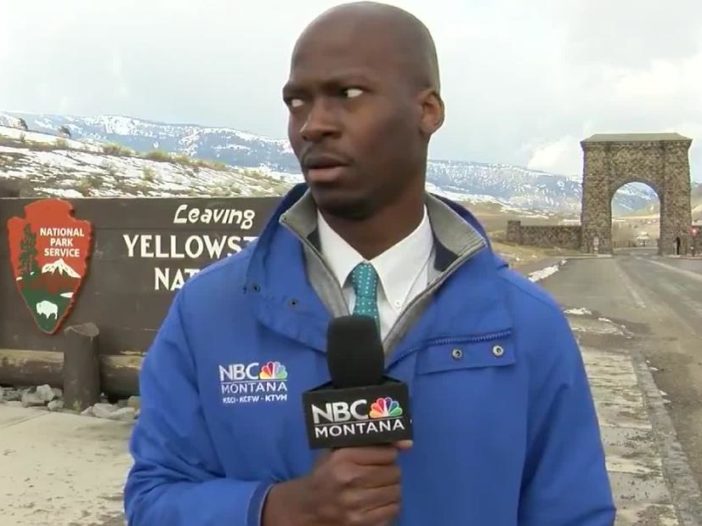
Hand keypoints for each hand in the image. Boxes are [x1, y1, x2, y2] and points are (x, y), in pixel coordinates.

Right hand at [262, 440, 411, 525]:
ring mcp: (355, 504)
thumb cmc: (326, 473)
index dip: (386, 455)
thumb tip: (408, 443)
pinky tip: (375, 501)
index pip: (387, 453)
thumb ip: (371, 442)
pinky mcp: (361, 523)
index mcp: (343, 458)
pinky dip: (388, 505)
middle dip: (390, 472)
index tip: (380, 458)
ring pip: (396, 492)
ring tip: (377, 487)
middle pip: (394, 473)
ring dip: (390, 489)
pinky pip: (393, 510)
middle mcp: (349, 480)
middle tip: (379, 473)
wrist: (307, 507)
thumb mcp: (339, 451)